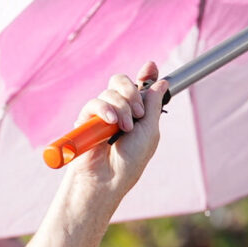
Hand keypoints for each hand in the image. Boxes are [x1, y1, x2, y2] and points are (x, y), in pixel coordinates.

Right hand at [68, 63, 165, 205]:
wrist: (108, 180)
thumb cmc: (130, 162)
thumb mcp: (150, 131)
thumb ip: (153, 105)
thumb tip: (161, 82)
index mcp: (136, 114)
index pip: (138, 87)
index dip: (145, 75)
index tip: (150, 67)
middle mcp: (118, 111)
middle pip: (121, 81)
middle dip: (132, 92)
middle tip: (138, 113)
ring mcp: (101, 115)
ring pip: (110, 92)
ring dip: (122, 109)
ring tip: (124, 129)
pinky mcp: (85, 120)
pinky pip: (94, 103)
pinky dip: (105, 110)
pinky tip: (111, 123)